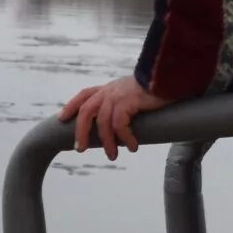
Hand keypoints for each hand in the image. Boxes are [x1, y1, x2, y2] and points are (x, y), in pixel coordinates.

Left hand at [57, 75, 171, 159]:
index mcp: (109, 88)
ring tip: (112, 155)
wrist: (170, 77)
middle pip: (86, 111)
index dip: (71, 106)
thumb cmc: (156, 88)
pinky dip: (125, 138)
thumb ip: (124, 104)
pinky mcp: (128, 101)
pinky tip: (133, 147)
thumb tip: (122, 126)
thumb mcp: (134, 94)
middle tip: (80, 149)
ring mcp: (118, 95)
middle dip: (80, 131)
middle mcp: (110, 90)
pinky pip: (120, 124)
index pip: (84, 95)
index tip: (62, 118)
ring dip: (107, 142)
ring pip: (102, 122)